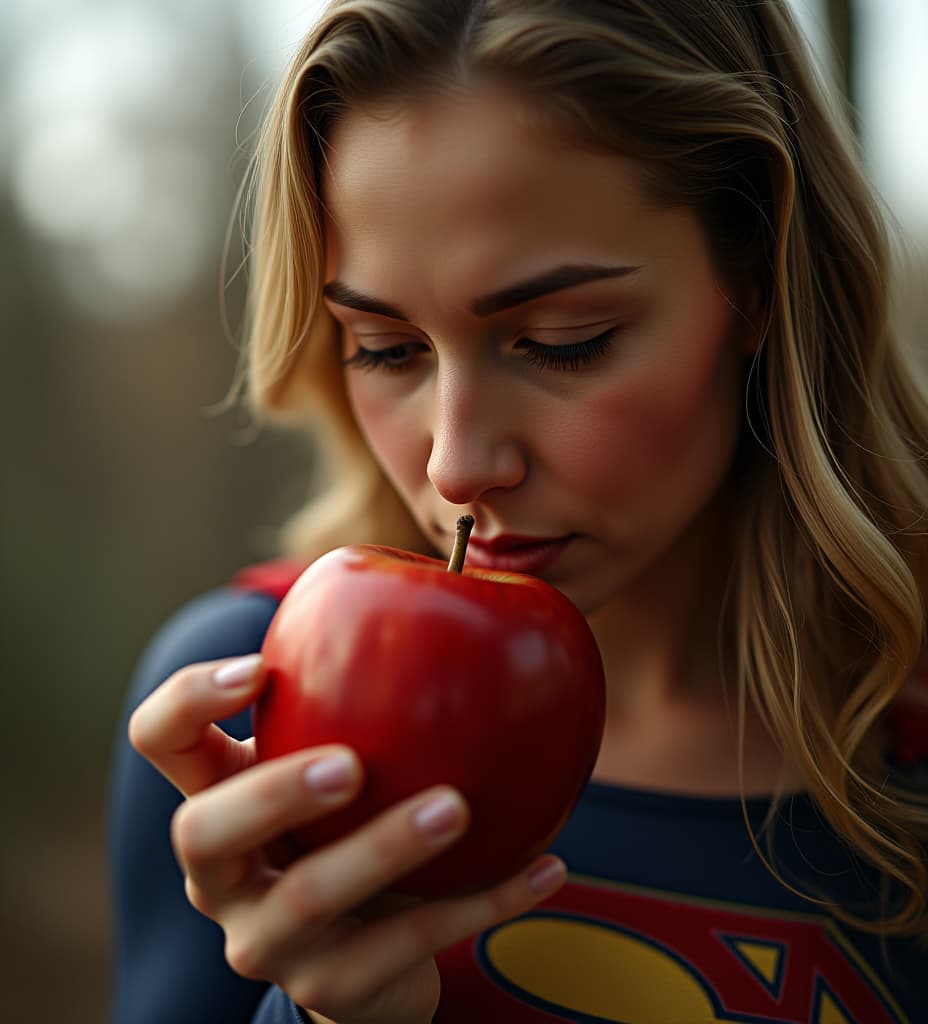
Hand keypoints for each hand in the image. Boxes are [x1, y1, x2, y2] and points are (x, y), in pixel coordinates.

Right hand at [129, 654, 566, 1023]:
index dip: (189, 702)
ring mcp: (267, 939)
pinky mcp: (330, 991)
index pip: (162, 739)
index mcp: (219, 795)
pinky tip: (550, 868)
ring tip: (456, 808)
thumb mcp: (343, 761)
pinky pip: (408, 949)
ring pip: (306, 900)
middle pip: (204, 832)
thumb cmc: (353, 825)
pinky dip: (484, 903)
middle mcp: (223, 872)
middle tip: (351, 765)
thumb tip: (456, 577)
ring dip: (384, 849)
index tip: (256, 668)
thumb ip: (359, 697)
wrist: (368, 955)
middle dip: (272, 794)